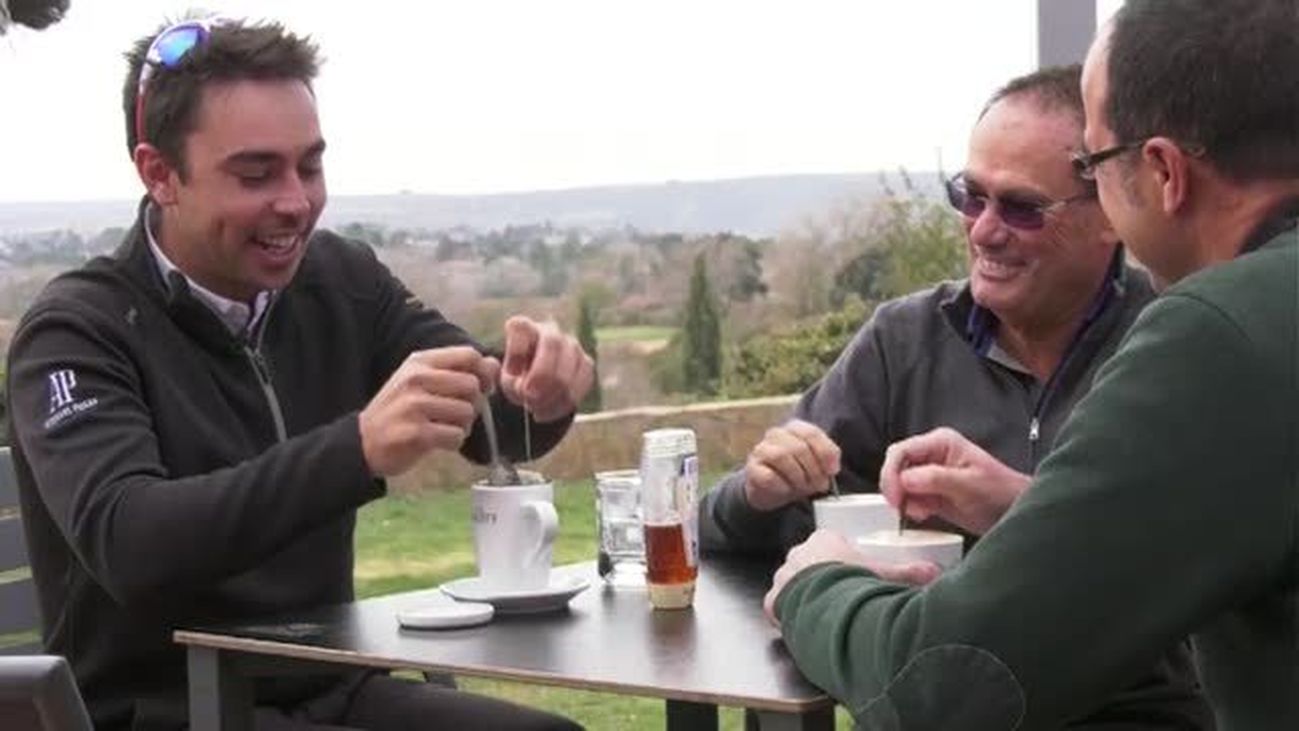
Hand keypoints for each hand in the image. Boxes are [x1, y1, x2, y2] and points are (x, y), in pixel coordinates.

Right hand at [359, 347, 493, 476]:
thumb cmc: (400, 410)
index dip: (482, 374)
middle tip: (456, 415)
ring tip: (444, 428)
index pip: (470, 355)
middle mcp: (416, 378)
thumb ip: (458, 371)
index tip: (476, 390)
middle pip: (472, 385)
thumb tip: (494, 364)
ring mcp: (414, 405)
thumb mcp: (423, 381)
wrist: (364, 441)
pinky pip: (456, 435)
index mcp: (421, 361)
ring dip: (463, 426)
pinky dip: (453, 442)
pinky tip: (437, 441)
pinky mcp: (416, 433)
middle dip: (473, 404)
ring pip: (467, 412)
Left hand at [498, 316, 594, 421]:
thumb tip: (517, 381)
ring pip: (572, 363)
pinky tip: (548, 412)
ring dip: (555, 393)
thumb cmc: (519, 377)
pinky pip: (583, 382)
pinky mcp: (586, 364)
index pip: (520, 326)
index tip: (511, 374)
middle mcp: (550, 332)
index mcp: (524, 329)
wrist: (538, 383)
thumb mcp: (507, 378)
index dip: (516, 350)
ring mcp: (572, 346)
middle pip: (553, 343)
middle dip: (543, 373)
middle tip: (530, 398)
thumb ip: (508, 378)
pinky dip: (565, 402)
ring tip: (536, 410)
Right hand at [743, 420, 840, 510]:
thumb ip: (827, 459)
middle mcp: (776, 434)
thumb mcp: (817, 464)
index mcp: (795, 428)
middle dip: (813, 470)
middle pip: (798, 447)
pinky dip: (782, 486)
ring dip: (797, 477)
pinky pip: (768, 476)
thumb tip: (832, 468)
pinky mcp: (752, 469)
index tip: (832, 471)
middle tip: (819, 485)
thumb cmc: (797, 473)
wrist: (772, 490)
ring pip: (781, 456)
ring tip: (803, 488)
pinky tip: (787, 490)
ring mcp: (761, 450)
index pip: (811, 433)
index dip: (824, 453)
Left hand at [763, 529, 940, 625]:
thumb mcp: (887, 575)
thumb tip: (935, 570)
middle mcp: (798, 554)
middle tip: (840, 596)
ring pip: (793, 583)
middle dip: (822, 577)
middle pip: (810, 564)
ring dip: (805, 595)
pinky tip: (803, 621)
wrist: (830, 604)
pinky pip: (778, 605)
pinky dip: (788, 613)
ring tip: (825, 611)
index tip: (851, 574)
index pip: (830, 545)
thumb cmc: (856, 583)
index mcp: (824, 540)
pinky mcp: (773, 599)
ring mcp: (783, 576)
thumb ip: (909, 571)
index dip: (841, 560)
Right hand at [879, 427, 1030, 535]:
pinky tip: (924, 515)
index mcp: (940, 443)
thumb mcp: (968, 485)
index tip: (895, 498)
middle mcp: (932, 454)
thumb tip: (904, 479)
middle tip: (900, 508)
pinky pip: (909, 497)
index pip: (902, 451)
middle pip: (896, 465)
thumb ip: (936, 479)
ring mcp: (930, 473)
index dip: (892, 473)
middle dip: (895, 487)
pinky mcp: (931, 492)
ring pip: (899, 483)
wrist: (1016, 512)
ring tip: (921, 513)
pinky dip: (911, 507)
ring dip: (903, 500)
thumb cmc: (1000, 492)